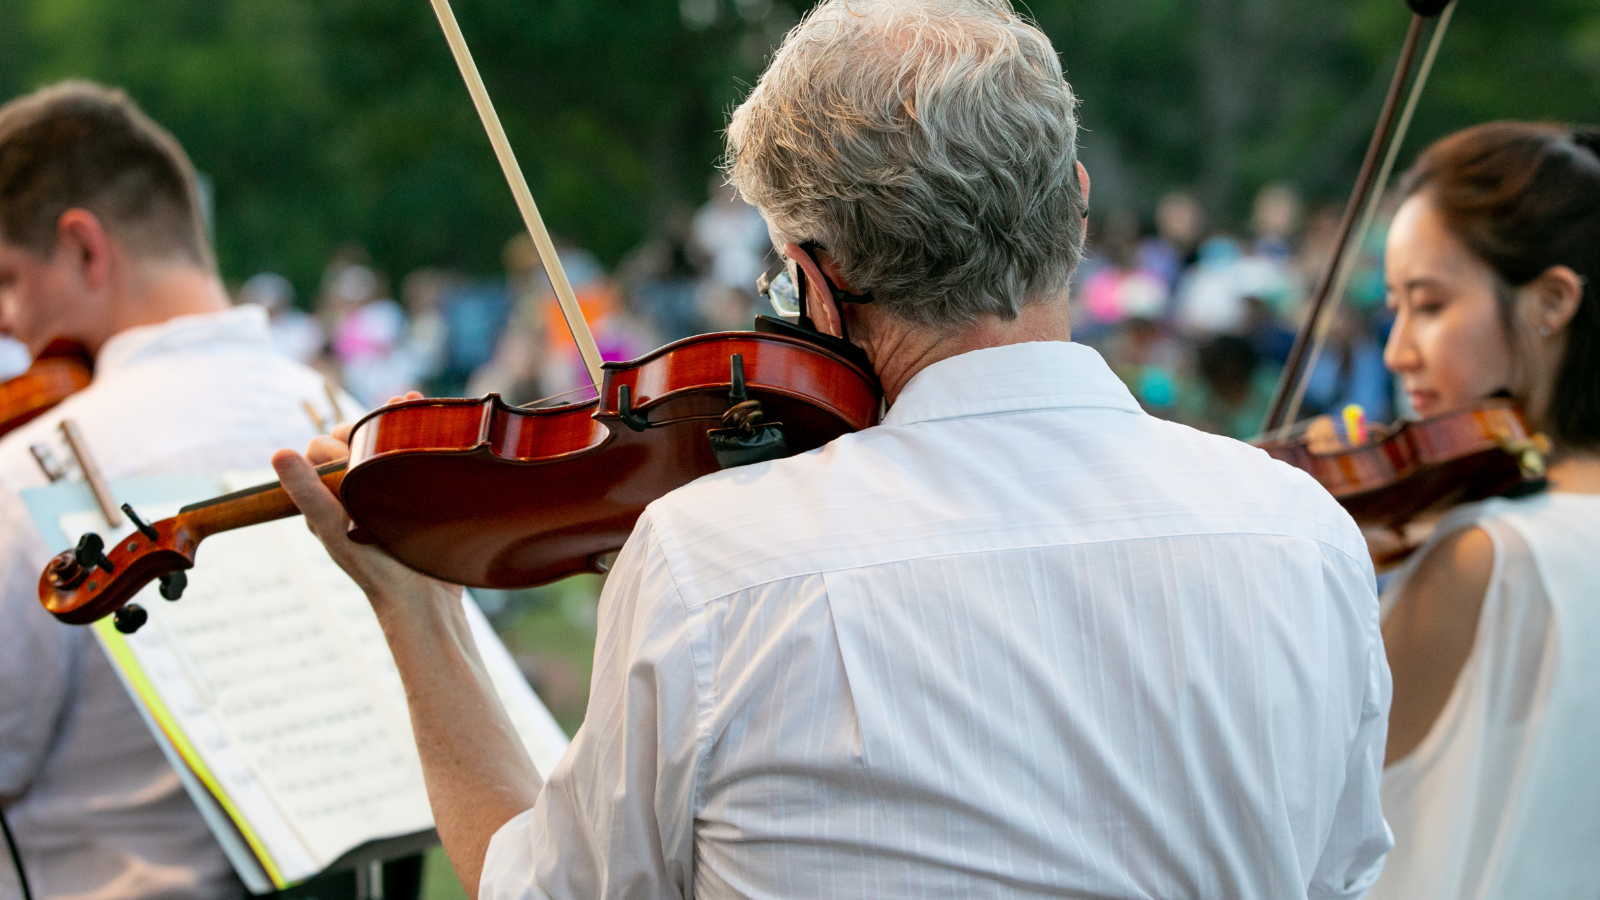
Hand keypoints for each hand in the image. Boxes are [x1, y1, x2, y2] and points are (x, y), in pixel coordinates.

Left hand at [274, 390, 459, 619]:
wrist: (425, 601)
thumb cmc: (374, 569)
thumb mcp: (335, 528)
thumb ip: (308, 492)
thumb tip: (277, 452)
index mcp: (329, 497)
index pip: (324, 449)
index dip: (338, 437)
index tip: (358, 446)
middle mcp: (357, 492)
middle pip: (357, 441)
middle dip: (371, 423)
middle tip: (391, 426)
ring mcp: (389, 495)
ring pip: (386, 445)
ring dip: (396, 421)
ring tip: (409, 404)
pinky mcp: (419, 500)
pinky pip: (413, 458)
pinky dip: (418, 433)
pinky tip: (427, 417)